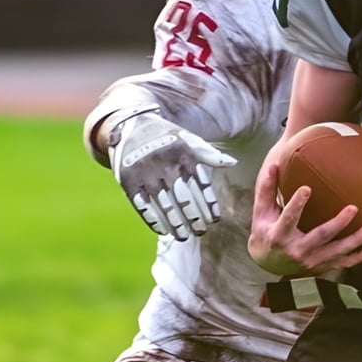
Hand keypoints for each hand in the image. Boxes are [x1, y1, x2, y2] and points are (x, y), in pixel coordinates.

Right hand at [108, 111, 236, 239]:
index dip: (208, 204)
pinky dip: (153, 220)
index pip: (200, 185)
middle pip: (183, 198)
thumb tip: (232, 162)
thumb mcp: (188, 139)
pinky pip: (143, 206)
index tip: (214, 220)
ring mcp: (146, 175)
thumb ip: (209, 154)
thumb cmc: (166, 137)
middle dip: (194, 218)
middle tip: (201, 232)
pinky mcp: (129, 182)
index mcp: (184, 155)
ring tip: (184, 236)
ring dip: (176, 223)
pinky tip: (163, 230)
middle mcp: (166, 166)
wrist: (132, 126)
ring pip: (164, 205)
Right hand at [247, 161, 361, 276]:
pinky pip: (343, 263)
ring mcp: (310, 261)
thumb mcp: (261, 211)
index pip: (288, 219)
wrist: (267, 263)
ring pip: (336, 251)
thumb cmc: (264, 230)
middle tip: (353, 208)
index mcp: (278, 235)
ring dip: (355, 241)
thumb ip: (267, 189)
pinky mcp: (321, 266)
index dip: (297, 205)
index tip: (306, 189)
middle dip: (338, 224)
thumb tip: (273, 165)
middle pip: (320, 236)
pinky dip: (359, 257)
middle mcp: (296, 251)